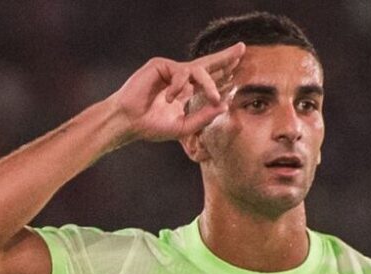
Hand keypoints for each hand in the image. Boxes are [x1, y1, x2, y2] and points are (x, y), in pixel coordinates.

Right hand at [107, 42, 245, 142]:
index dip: (223, 74)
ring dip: (210, 83)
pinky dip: (178, 86)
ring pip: (199, 69)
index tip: (238, 72)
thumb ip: (203, 117)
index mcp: (185, 91)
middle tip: (242, 49)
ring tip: (213, 97)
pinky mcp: (160, 65)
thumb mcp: (183, 126)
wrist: (128, 122)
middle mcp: (180, 78)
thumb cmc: (151, 126)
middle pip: (207, 64)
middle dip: (225, 57)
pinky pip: (180, 72)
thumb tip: (223, 105)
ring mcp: (170, 70)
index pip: (208, 79)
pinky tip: (169, 99)